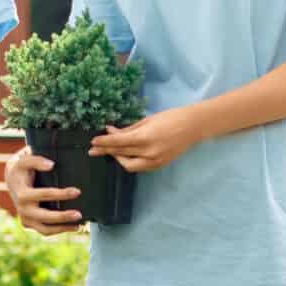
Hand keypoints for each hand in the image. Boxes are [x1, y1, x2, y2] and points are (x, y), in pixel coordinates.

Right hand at [3, 146, 84, 234]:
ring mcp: (25, 218)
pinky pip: (44, 231)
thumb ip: (37, 160)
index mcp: (22, 193)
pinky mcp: (28, 224)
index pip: (44, 195)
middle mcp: (22, 208)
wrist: (12, 179)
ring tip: (79, 225)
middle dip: (62, 216)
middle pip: (44, 217)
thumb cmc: (22, 167)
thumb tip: (51, 165)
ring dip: (62, 228)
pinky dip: (58, 230)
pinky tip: (72, 227)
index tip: (77, 192)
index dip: (61, 194)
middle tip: (79, 214)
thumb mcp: (26, 159)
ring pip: (44, 229)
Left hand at [89, 107, 203, 172]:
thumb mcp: (147, 121)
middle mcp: (149, 152)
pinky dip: (130, 161)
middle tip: (93, 150)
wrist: (193, 127)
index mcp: (146, 138)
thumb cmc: (170, 118)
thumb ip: (128, 129)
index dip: (104, 142)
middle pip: (121, 153)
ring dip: (117, 158)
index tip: (92, 142)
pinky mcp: (159, 165)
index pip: (118, 142)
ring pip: (129, 165)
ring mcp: (155, 161)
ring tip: (109, 152)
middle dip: (106, 151)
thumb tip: (111, 131)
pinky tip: (125, 155)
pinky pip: (139, 167)